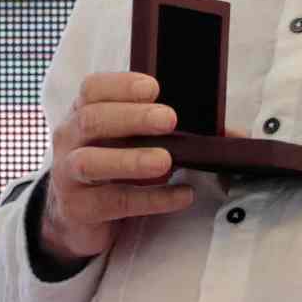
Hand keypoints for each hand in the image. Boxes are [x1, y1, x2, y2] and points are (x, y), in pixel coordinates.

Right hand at [37, 70, 211, 264]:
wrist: (75, 216)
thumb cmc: (111, 166)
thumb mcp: (130, 142)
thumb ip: (170, 132)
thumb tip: (232, 135)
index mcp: (83, 113)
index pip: (93, 89)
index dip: (121, 85)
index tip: (153, 87)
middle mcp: (70, 139)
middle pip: (92, 120)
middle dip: (132, 117)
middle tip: (168, 119)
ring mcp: (69, 174)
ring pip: (91, 162)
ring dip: (130, 160)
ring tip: (165, 161)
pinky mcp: (79, 208)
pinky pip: (114, 202)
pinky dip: (151, 198)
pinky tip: (180, 195)